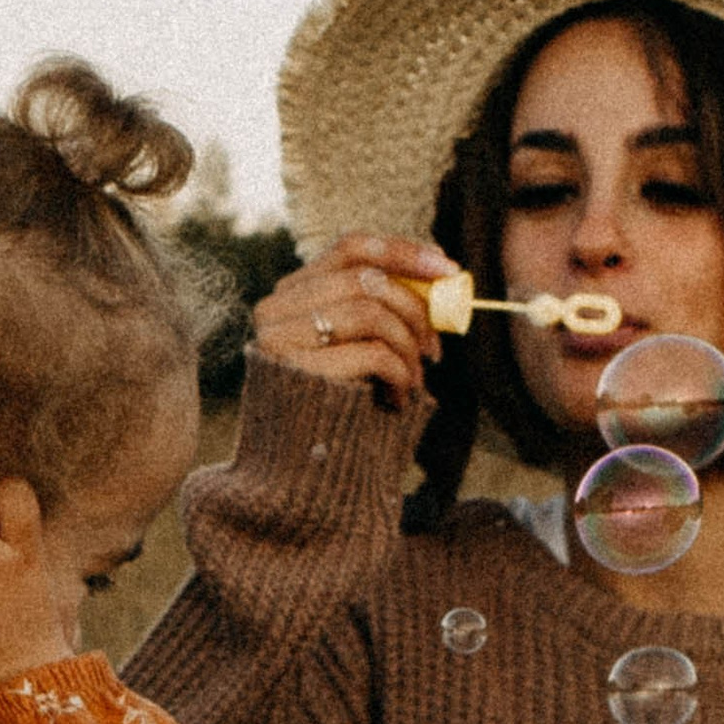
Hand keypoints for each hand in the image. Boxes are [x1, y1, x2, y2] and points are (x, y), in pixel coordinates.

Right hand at [251, 229, 456, 403]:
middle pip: (367, 279)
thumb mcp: (354, 347)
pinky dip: (400, 375)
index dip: (404, 252)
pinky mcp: (297, 371)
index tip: (448, 268)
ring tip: (415, 382)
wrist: (299, 475)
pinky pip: (373, 352)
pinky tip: (398, 400)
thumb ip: (378, 308)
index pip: (350, 248)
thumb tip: (440, 277)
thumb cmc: (337, 406)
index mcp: (290, 294)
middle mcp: (275, 309)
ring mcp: (280, 339)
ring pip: (372, 311)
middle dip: (415, 310)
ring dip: (408, 348)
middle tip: (436, 348)